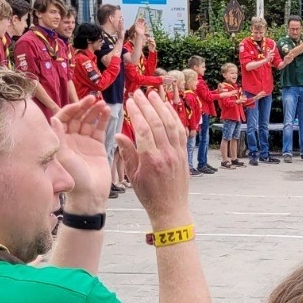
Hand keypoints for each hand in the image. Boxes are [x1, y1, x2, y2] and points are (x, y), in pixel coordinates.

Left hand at [52, 95, 112, 214]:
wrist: (90, 195)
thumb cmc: (74, 179)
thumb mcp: (64, 157)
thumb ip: (59, 137)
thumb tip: (53, 118)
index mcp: (60, 140)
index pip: (63, 118)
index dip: (71, 109)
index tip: (80, 104)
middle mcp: (71, 139)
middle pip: (77, 117)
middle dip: (84, 107)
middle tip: (93, 99)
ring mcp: (84, 141)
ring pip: (89, 121)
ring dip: (95, 111)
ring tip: (102, 104)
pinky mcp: (97, 146)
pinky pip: (99, 128)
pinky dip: (103, 119)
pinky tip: (106, 111)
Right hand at [123, 89, 191, 226]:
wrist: (171, 209)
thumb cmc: (149, 195)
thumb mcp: (133, 177)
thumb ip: (127, 154)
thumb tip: (119, 134)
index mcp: (150, 160)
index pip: (143, 129)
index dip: (136, 113)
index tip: (129, 102)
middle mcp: (165, 154)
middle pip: (157, 123)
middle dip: (147, 105)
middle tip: (138, 93)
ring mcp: (177, 153)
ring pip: (170, 124)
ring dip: (162, 107)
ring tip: (153, 95)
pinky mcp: (184, 154)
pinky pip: (180, 132)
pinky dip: (174, 118)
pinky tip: (168, 109)